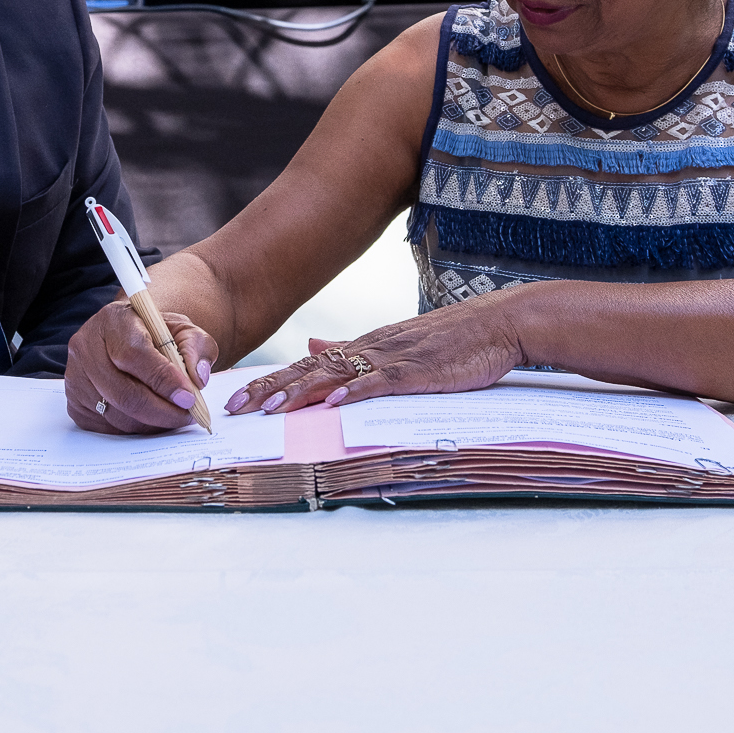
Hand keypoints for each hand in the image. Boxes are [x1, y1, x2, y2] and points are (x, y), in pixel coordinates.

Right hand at [64, 300, 216, 434]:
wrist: (128, 338)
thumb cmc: (156, 334)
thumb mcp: (182, 329)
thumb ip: (197, 347)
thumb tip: (198, 378)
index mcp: (113, 320)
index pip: (134, 354)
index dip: (163, 380)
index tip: (188, 397)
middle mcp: (86, 346)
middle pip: (123, 392)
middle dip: (161, 411)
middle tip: (187, 416)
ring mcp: (76, 377)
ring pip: (116, 415)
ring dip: (151, 424)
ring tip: (174, 416)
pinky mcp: (74, 402)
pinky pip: (106, 427)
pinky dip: (134, 429)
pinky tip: (151, 418)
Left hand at [224, 300, 524, 416]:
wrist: (498, 324)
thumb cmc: (452, 341)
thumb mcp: (395, 343)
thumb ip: (352, 348)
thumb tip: (311, 347)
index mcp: (365, 346)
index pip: (307, 367)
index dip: (271, 382)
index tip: (237, 398)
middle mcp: (371, 349)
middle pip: (310, 371)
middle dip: (271, 389)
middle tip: (235, 407)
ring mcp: (394, 358)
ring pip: (336, 375)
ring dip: (301, 392)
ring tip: (270, 409)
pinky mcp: (418, 370)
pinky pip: (380, 382)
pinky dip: (355, 392)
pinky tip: (333, 403)